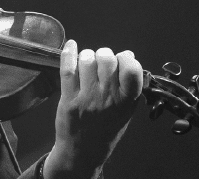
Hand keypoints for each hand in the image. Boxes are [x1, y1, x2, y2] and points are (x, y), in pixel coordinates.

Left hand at [43, 40, 142, 178]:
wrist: (83, 152)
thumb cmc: (106, 128)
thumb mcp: (126, 111)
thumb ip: (129, 86)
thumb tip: (128, 55)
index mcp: (126, 102)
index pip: (131, 69)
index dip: (126, 58)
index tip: (122, 59)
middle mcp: (108, 99)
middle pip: (107, 59)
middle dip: (104, 54)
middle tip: (102, 62)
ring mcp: (87, 98)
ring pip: (87, 60)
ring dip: (87, 56)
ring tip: (88, 63)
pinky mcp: (68, 98)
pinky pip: (67, 68)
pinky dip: (68, 52)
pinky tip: (71, 46)